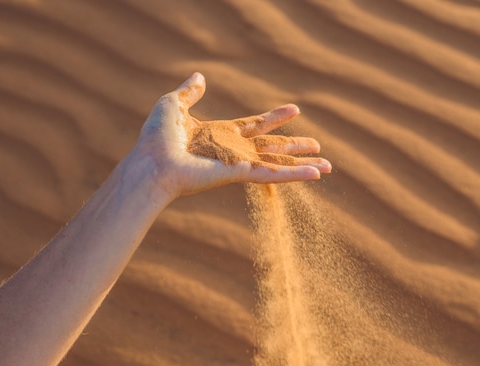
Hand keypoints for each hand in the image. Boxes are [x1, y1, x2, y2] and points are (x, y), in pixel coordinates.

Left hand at [132, 72, 330, 198]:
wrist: (151, 162)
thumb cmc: (156, 138)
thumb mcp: (173, 105)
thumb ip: (189, 92)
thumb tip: (200, 77)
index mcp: (220, 135)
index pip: (254, 125)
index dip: (275, 118)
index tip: (295, 110)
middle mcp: (233, 151)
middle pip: (272, 146)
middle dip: (295, 146)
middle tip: (318, 145)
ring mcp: (239, 164)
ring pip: (279, 163)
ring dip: (303, 164)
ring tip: (328, 166)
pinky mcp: (241, 174)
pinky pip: (273, 174)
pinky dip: (296, 175)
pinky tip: (316, 174)